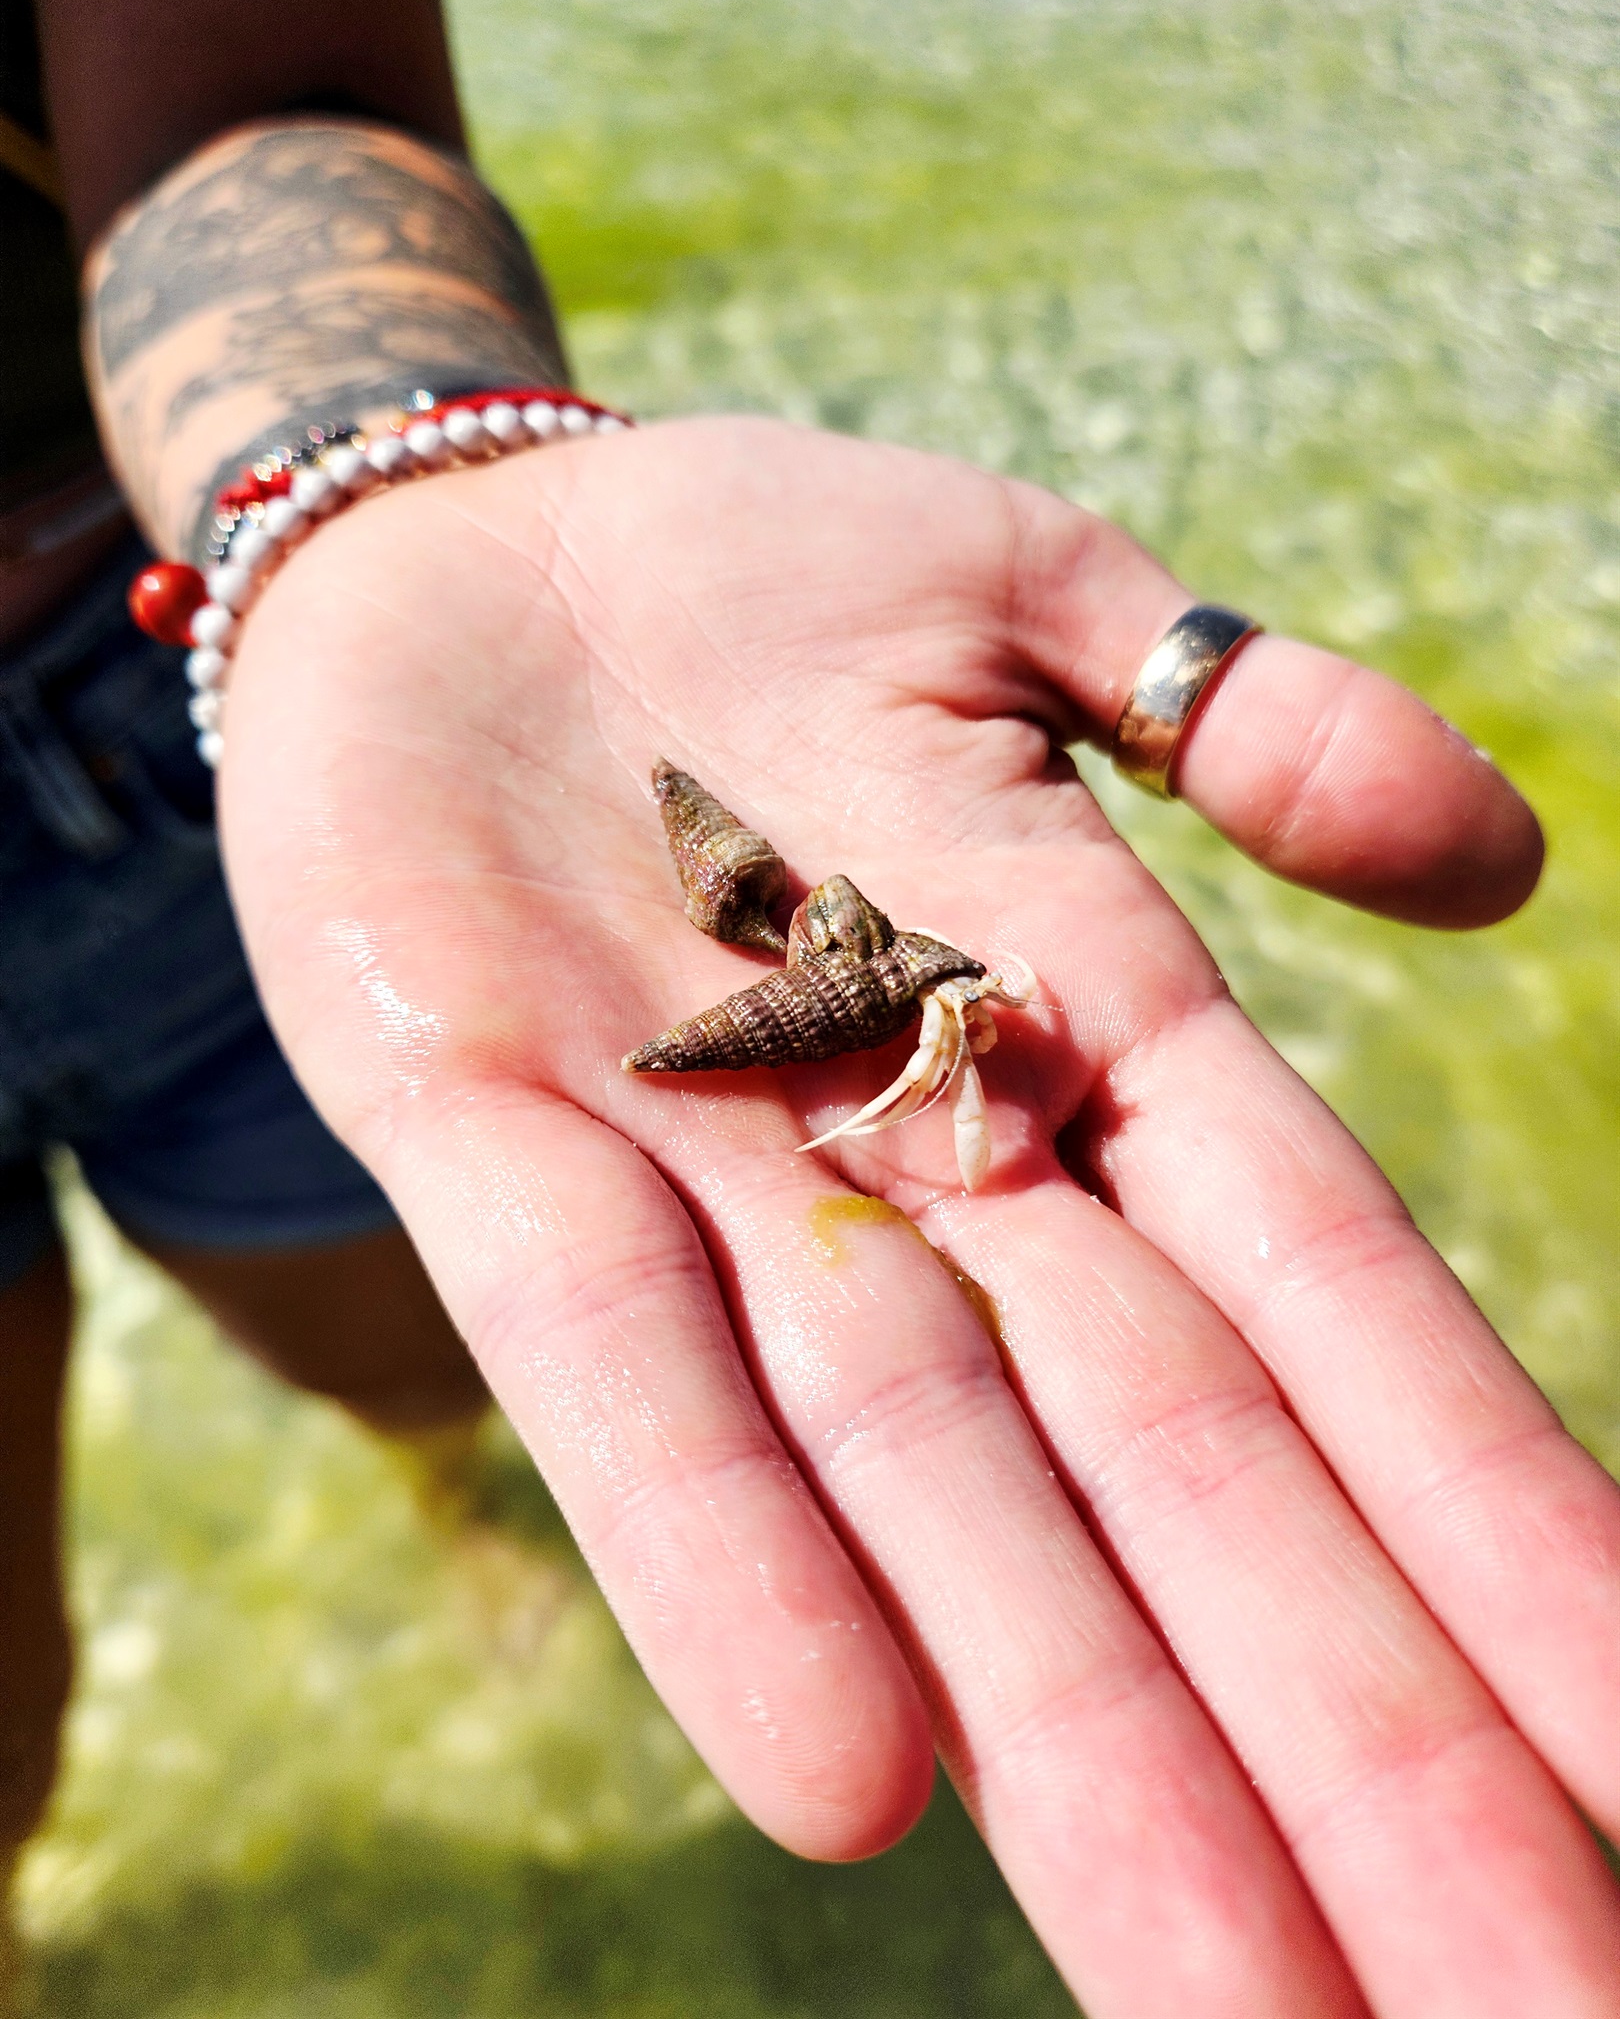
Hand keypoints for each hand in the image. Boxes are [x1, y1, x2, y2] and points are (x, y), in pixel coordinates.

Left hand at [221, 418, 1619, 2018]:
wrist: (447, 554)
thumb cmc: (761, 572)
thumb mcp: (1033, 595)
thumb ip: (1248, 713)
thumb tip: (1489, 860)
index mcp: (1087, 1026)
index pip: (1326, 1308)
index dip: (1482, 1518)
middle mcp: (929, 1154)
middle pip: (1166, 1472)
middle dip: (1346, 1737)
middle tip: (1527, 2018)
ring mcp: (711, 1166)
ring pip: (923, 1486)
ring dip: (1083, 1748)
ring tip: (1248, 2018)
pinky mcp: (484, 1135)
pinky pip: (612, 1369)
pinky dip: (719, 1553)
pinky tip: (849, 1779)